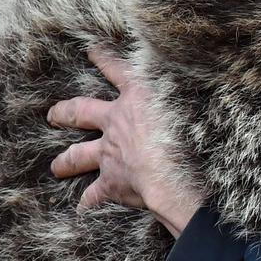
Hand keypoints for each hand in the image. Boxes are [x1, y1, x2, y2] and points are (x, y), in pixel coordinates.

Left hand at [47, 47, 202, 236]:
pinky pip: (95, 195)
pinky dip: (89, 202)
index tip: (92, 51)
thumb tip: (207, 76)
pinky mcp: (112, 183)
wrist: (179, 177)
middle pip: (81, 112)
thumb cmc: (195, 138)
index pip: (117, 70)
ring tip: (56, 167)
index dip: (104, 59)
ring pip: (78, 155)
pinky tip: (82, 209)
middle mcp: (117, 122)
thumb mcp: (195, 102)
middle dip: (65, 112)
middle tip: (52, 115)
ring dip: (66, 162)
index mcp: (138, 97)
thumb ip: (191, 93)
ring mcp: (110, 153)